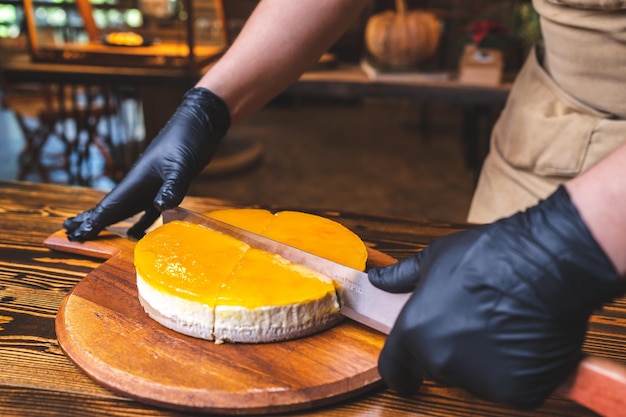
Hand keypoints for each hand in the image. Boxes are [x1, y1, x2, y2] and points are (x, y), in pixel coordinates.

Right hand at [63, 87, 229, 240]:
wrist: (199, 123)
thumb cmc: (188, 139)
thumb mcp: (182, 164)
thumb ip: (172, 186)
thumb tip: (159, 207)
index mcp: (137, 180)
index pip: (110, 205)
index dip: (94, 221)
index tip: (75, 234)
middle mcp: (139, 184)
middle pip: (110, 207)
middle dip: (91, 221)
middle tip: (69, 233)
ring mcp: (151, 185)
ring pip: (125, 209)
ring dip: (110, 221)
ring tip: (91, 232)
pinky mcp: (165, 186)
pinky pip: (147, 210)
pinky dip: (139, 222)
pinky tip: (135, 233)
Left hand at [368, 186, 625, 408]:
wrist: (543, 264)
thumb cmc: (488, 256)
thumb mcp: (434, 259)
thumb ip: (402, 277)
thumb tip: (379, 281)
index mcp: (415, 332)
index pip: (395, 370)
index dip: (402, 370)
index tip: (409, 372)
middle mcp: (442, 362)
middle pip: (439, 371)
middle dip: (450, 353)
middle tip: (473, 323)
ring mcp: (481, 381)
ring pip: (476, 380)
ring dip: (484, 363)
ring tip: (501, 324)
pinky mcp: (518, 392)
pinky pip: (513, 387)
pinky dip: (519, 371)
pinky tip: (524, 339)